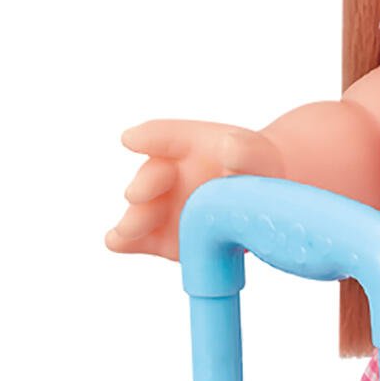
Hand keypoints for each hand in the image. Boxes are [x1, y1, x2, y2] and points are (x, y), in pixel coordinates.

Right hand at [106, 119, 285, 259]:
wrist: (260, 202)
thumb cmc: (256, 171)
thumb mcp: (256, 156)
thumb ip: (244, 152)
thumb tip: (230, 149)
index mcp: (189, 145)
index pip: (168, 137)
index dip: (150, 138)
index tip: (131, 139)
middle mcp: (169, 175)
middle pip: (152, 177)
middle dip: (145, 186)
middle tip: (137, 195)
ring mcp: (163, 207)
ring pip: (142, 211)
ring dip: (133, 220)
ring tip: (125, 231)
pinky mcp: (164, 238)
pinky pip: (143, 240)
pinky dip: (130, 242)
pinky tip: (118, 243)